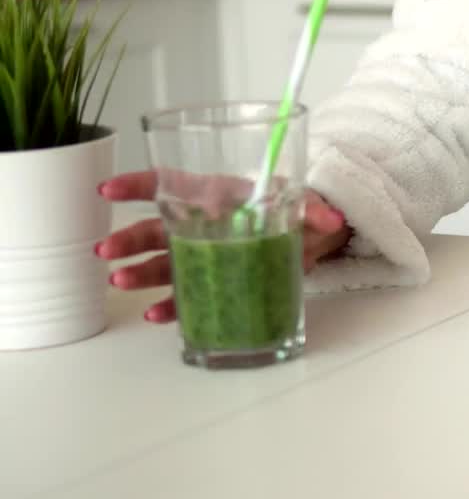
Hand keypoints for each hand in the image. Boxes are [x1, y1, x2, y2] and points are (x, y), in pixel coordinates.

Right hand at [97, 171, 352, 322]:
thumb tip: (331, 220)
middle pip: (156, 228)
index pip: (169, 183)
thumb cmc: (298, 206)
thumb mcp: (306, 200)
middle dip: (129, 239)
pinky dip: (172, 305)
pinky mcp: (217, 277)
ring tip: (120, 282)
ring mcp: (207, 252)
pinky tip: (157, 315)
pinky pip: (187, 292)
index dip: (138, 184)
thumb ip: (315, 208)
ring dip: (140, 273)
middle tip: (107, 251)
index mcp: (217, 193)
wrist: (314, 234)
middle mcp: (203, 222)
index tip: (107, 190)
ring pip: (163, 261)